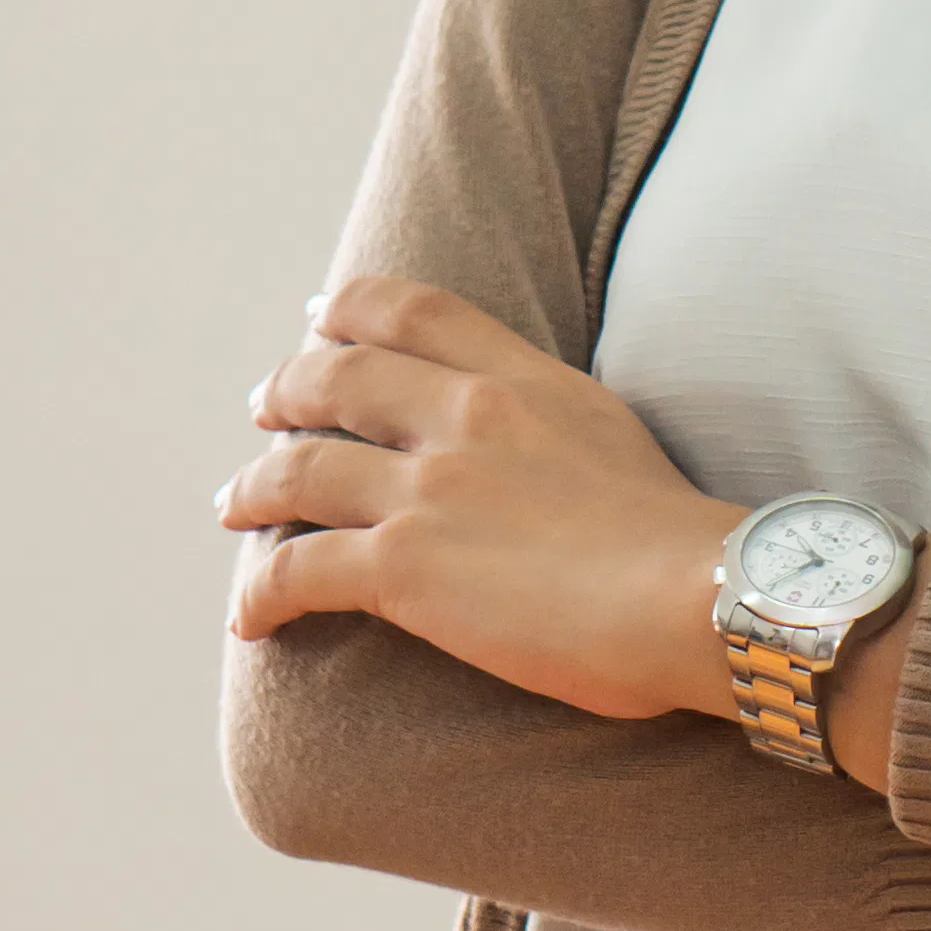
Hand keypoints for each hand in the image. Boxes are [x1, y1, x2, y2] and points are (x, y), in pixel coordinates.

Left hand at [223, 278, 754, 728]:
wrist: (697, 598)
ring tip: (234, 507)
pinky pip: (298, 572)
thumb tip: (541, 444)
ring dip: (253, 490)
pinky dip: (261, 595)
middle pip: (337, 377)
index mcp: (521, 379)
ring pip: (299, 472)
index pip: (413, 311)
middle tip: (262, 411)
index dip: (349, 312)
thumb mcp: (617, 436)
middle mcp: (464, 417)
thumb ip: (556, 420)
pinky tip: (250, 619)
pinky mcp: (404, 568)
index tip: (320, 322)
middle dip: (284, 392)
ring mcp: (428, 489)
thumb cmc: (683, 544)